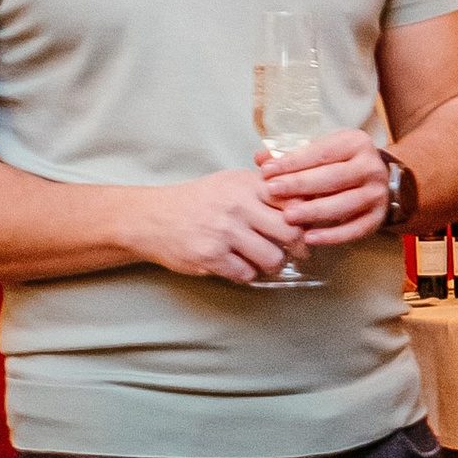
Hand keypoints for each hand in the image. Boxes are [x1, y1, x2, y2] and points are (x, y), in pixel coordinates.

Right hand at [126, 168, 311, 286]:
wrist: (151, 218)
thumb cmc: (198, 201)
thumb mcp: (231, 183)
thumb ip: (264, 190)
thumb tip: (306, 202)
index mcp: (246, 184)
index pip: (294, 200)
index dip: (306, 216)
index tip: (306, 225)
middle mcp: (238, 205)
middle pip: (291, 231)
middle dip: (298, 246)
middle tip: (297, 250)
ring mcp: (224, 232)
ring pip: (272, 258)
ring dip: (273, 264)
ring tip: (264, 260)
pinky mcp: (211, 256)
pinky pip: (246, 274)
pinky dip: (247, 274)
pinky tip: (239, 265)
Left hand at [255, 128, 393, 248]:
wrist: (374, 178)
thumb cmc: (339, 162)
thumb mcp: (319, 150)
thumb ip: (290, 154)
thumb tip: (260, 158)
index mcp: (355, 143)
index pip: (321, 152)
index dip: (292, 162)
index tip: (266, 171)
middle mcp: (371, 167)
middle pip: (333, 177)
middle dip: (300, 185)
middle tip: (272, 192)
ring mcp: (377, 193)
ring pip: (344, 203)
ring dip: (315, 211)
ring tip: (288, 217)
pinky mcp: (378, 217)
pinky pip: (355, 229)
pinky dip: (332, 236)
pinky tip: (310, 238)